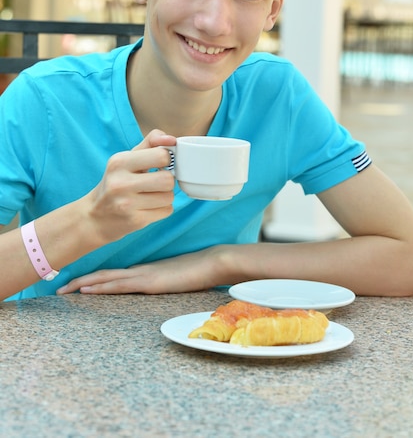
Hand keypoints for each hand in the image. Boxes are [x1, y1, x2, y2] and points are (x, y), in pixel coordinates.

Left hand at [57, 247, 225, 294]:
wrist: (214, 262)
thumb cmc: (200, 270)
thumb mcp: (177, 278)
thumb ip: (164, 281)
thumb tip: (156, 286)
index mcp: (145, 272)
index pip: (113, 275)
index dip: (92, 278)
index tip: (74, 283)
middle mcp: (140, 272)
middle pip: (104, 276)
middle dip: (80, 282)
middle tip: (58, 287)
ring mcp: (144, 276)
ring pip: (107, 279)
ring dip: (84, 284)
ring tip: (64, 289)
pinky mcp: (150, 282)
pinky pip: (120, 284)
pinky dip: (101, 286)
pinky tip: (88, 289)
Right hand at [84, 129, 175, 244]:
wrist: (94, 217)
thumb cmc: (115, 183)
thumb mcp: (127, 159)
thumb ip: (150, 143)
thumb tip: (171, 139)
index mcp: (119, 162)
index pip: (161, 155)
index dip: (167, 160)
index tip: (160, 164)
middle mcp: (120, 183)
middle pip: (168, 179)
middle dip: (167, 181)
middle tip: (156, 182)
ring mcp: (127, 204)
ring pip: (169, 196)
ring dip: (165, 196)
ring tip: (150, 196)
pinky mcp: (135, 221)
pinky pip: (167, 211)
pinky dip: (162, 209)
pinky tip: (148, 207)